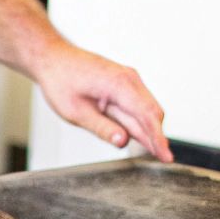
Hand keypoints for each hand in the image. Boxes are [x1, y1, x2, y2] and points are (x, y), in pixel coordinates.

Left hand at [33, 44, 172, 160]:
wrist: (53, 58)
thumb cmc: (60, 82)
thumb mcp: (76, 112)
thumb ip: (102, 127)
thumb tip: (123, 141)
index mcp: (119, 85)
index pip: (147, 116)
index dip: (158, 139)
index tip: (167, 157)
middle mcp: (129, 79)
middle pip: (153, 113)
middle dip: (158, 137)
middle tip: (161, 160)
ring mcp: (129, 79)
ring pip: (148, 109)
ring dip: (149, 129)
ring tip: (151, 152)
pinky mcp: (125, 83)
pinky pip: (139, 104)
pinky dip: (141, 120)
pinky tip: (139, 136)